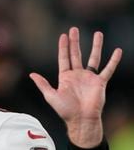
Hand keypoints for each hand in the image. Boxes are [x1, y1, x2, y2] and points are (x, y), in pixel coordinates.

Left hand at [29, 27, 121, 146]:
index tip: (63, 35)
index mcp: (65, 77)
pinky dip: (113, 60)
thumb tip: (31, 74)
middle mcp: (77, 75)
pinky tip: (117, 51)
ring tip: (98, 33)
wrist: (81, 120)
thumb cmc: (65, 111)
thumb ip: (43, 84)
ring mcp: (89, 78)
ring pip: (93, 58)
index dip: (63, 47)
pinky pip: (108, 69)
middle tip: (74, 29)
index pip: (64, 58)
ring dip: (96, 46)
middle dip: (75, 42)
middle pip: (76, 54)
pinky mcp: (100, 83)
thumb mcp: (51, 96)